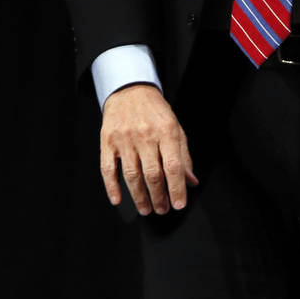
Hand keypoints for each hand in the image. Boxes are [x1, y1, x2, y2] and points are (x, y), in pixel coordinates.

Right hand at [100, 83, 198, 215]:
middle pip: (152, 174)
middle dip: (159, 198)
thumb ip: (183, 155)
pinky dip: (112, 187)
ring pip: (131, 175)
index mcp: (166, 131)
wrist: (130, 89)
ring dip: (139, 197)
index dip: (177, 188)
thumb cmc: (155, 111)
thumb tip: (191, 181)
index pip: (173, 166)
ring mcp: (125, 138)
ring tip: (146, 209)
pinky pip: (108, 168)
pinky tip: (118, 200)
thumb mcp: (175, 127)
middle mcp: (145, 135)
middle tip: (162, 209)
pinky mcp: (108, 141)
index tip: (179, 205)